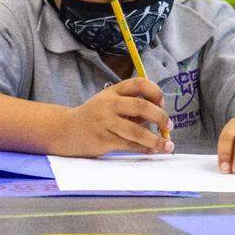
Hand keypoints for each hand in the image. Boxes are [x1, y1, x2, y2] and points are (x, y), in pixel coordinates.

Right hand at [55, 78, 173, 156]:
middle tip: (169, 125)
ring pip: (137, 131)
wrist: (65, 131)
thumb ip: (131, 107)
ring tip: (168, 145)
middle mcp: (108, 104)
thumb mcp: (109, 104)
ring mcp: (104, 122)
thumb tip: (160, 118)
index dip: (155, 92)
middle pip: (141, 106)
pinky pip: (129, 145)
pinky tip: (152, 150)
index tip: (162, 104)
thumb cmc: (94, 117)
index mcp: (112, 91)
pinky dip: (144, 148)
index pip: (139, 83)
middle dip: (160, 117)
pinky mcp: (103, 140)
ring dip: (156, 139)